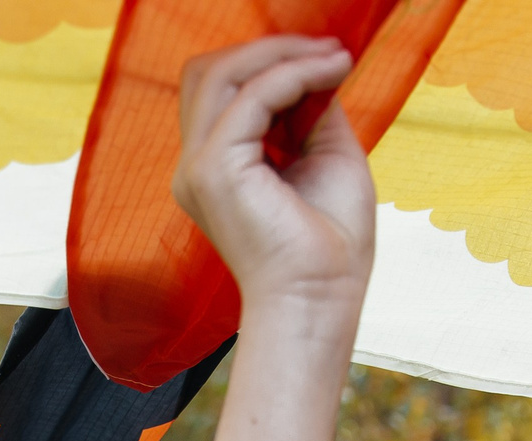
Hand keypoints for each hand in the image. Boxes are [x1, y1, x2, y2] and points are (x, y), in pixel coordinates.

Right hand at [171, 36, 375, 317]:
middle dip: (272, 48)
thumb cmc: (330, 247)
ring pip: (222, 73)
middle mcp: (197, 164)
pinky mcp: (215, 168)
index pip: (223, 89)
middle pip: (211, 71)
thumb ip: (313, 110)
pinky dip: (294, 75)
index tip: (330, 56)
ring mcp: (199, 166)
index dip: (272, 61)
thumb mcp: (327, 156)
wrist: (322, 299)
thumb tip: (320, 65)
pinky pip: (251, 95)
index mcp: (217, 166)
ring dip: (284, 54)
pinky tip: (330, 74)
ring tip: (334, 60)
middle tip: (331, 51)